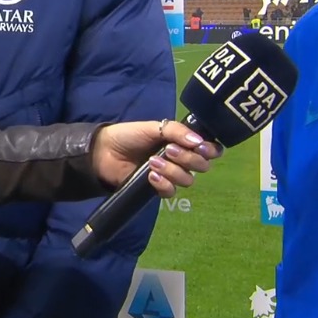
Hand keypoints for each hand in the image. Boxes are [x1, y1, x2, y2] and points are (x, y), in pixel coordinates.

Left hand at [92, 120, 221, 195]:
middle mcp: (182, 159)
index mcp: (184, 142)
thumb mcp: (154, 127)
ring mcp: (171, 175)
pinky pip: (171, 191)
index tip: (201, 147)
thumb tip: (199, 141)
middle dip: (188, 158)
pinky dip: (163, 183)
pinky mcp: (158, 189)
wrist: (106, 151)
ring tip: (152, 161)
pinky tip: (150, 175)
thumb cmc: (131, 135)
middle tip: (169, 150)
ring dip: (172, 170)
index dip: (211, 150)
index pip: (210, 150)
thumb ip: (177, 131)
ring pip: (188, 180)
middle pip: (202, 166)